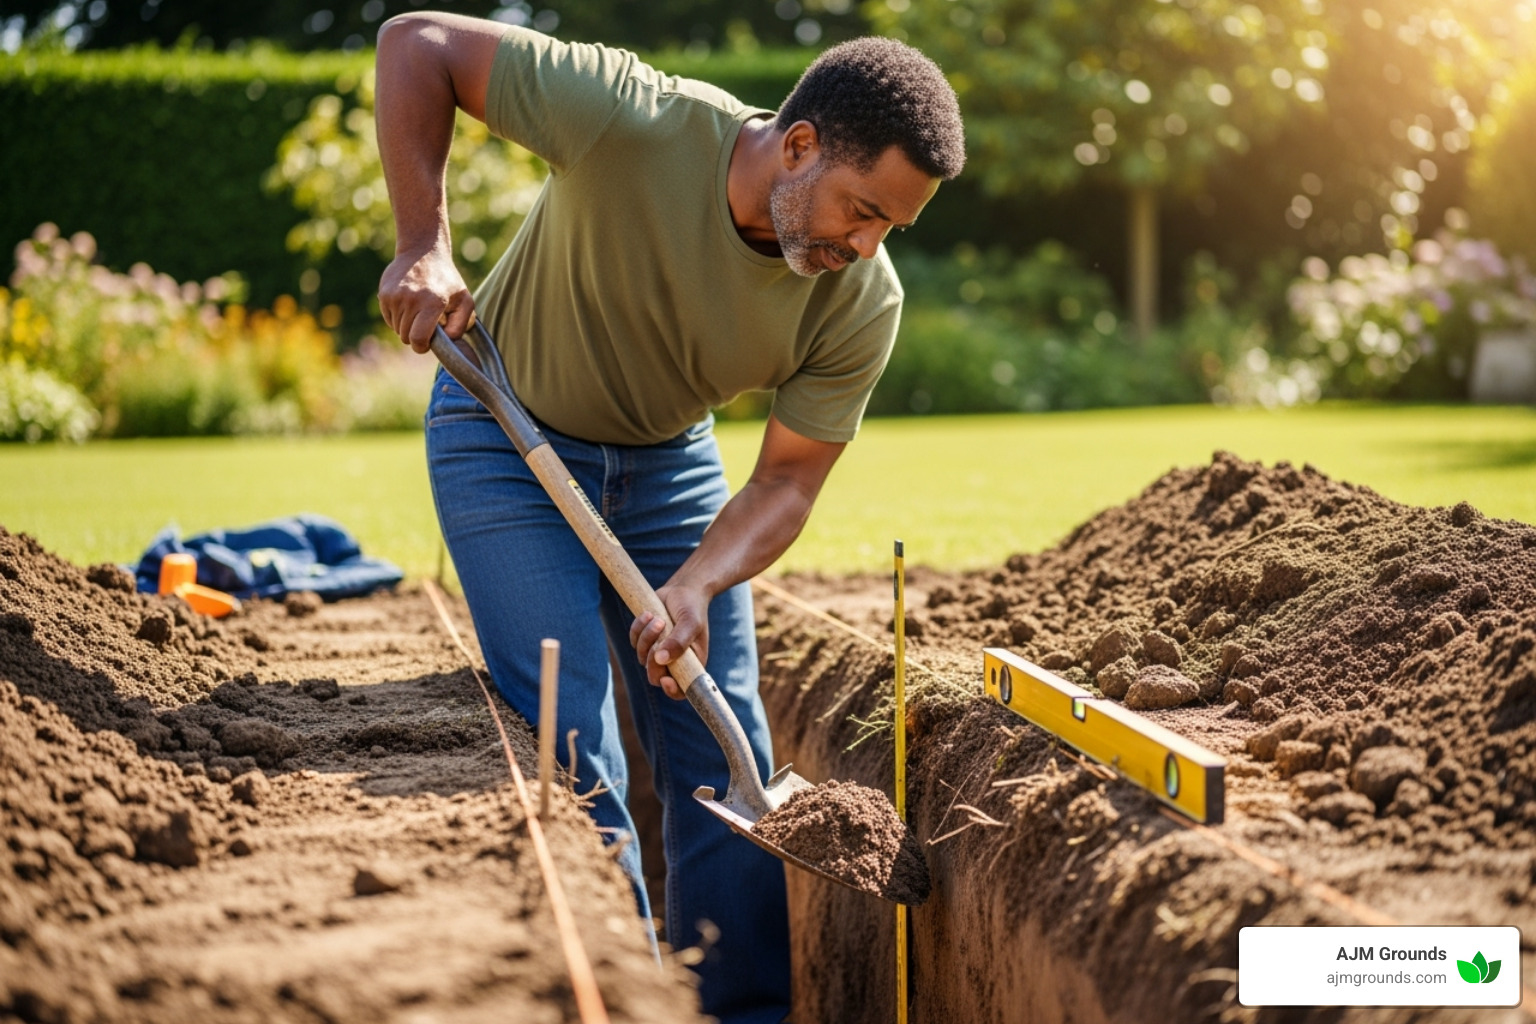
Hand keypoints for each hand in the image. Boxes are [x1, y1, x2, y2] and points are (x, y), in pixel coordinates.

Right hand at [379, 246, 474, 352]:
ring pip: (396, 329)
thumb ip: (461, 325)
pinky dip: (397, 317)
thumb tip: (447, 341)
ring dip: (407, 326)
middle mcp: (411, 300)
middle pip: (406, 336)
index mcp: (432, 303)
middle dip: (416, 336)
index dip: (422, 346)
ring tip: (418, 310)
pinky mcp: (384, 294)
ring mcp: (395, 296)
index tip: (427, 342)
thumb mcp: (465, 300)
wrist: (423, 252)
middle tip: (426, 323)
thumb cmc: (447, 280)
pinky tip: (408, 304)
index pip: (418, 339)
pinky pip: (389, 318)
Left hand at [628, 582, 710, 700]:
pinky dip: (639, 627)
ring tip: (658, 617)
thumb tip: (661, 660)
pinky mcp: (646, 640)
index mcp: (691, 664)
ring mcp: (658, 652)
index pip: (681, 690)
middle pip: (655, 677)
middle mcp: (674, 662)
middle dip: (653, 658)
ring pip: (643, 657)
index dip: (672, 690)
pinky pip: (634, 641)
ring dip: (647, 636)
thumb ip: (678, 642)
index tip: (666, 678)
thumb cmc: (692, 608)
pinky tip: (649, 613)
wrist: (682, 590)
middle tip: (660, 633)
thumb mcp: (690, 623)